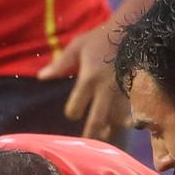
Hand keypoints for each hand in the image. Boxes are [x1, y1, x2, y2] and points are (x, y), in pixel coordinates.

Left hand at [41, 24, 123, 140]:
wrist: (129, 30)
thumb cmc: (99, 38)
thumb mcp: (76, 47)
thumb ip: (59, 64)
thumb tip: (41, 77)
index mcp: (88, 80)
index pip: (75, 108)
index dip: (72, 113)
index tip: (73, 112)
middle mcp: (105, 90)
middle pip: (96, 121)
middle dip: (91, 134)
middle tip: (87, 143)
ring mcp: (121, 93)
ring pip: (116, 122)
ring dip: (110, 131)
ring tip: (105, 136)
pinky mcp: (134, 92)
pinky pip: (131, 113)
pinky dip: (127, 122)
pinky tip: (124, 125)